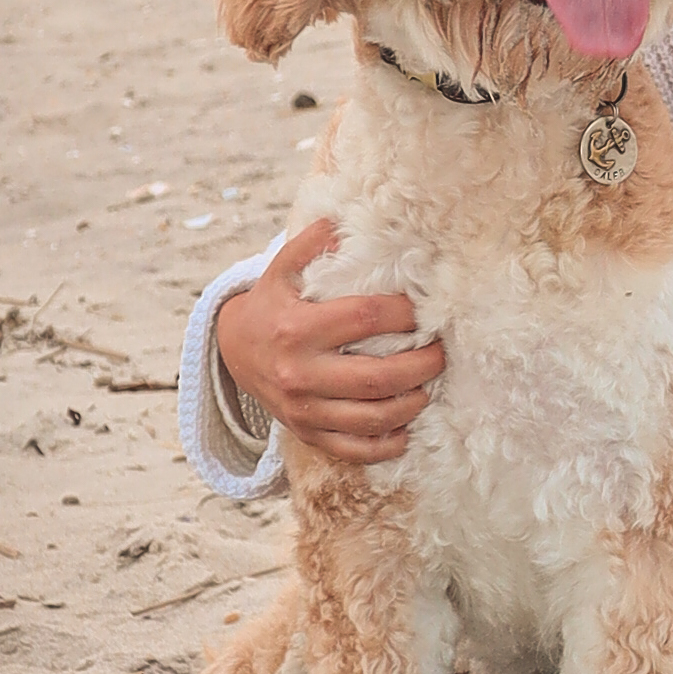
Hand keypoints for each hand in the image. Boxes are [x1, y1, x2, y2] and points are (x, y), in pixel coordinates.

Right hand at [213, 218, 443, 463]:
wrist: (232, 353)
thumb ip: (310, 244)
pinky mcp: (307, 433)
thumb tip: (344, 223)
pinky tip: (405, 427)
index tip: (422, 310)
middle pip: (377, 378)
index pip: (366, 319)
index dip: (404, 314)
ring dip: (410, 404)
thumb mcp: (281, 270)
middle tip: (440, 353)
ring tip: (427, 386)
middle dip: (421, 365)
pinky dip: (386, 444)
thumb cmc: (269, 307)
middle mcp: (301, 373)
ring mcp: (304, 409)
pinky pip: (354, 449)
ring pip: (371, 418)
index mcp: (298, 329)